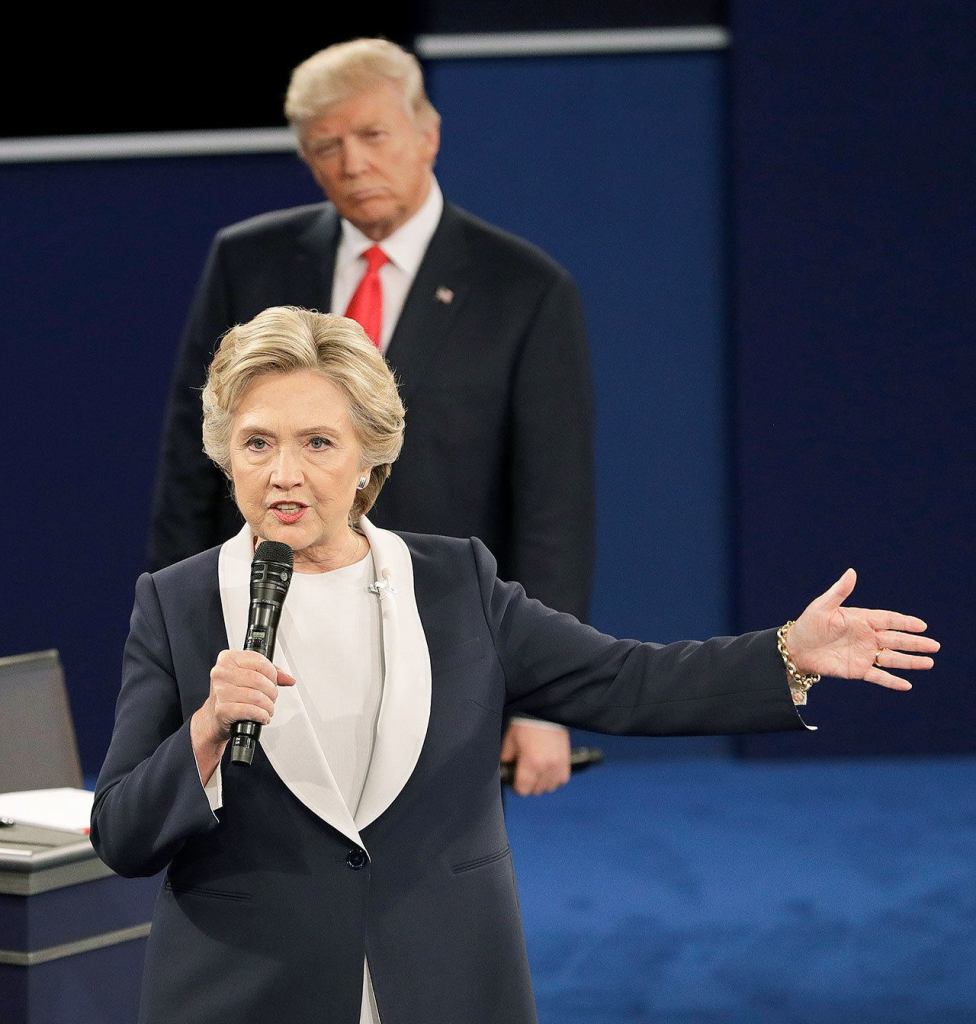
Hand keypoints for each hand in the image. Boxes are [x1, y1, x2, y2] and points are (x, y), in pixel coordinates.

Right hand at [191, 650, 295, 778]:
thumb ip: (270, 674)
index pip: (259, 661)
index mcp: (228, 658)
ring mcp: (220, 691)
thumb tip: (288, 679)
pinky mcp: (222, 709)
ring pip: (257, 696)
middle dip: (272, 691)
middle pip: (259, 680)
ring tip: (267, 709)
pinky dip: (261, 715)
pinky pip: (251, 710)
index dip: (272, 673)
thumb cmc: (232, 694)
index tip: (273, 681)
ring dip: (268, 706)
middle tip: (271, 698)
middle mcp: (221, 673)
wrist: (214, 716)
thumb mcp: (248, 676)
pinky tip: (262, 716)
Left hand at [500, 720, 571, 796]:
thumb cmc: (528, 723)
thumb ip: (506, 757)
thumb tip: (504, 768)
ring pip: (549, 787)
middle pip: (536, 791)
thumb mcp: (510, 739)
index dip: (517, 787)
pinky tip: (548, 771)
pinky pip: (561, 780)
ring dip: (542, 783)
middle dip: (529, 785)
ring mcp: (558, 765)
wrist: (546, 711)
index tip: (515, 781)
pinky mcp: (566, 761)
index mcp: (531, 763)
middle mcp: (546, 768)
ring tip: (537, 772)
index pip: (523, 790)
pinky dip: (554, 778)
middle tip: (525, 774)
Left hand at [785, 569, 938, 689]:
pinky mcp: (857, 670)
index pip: (888, 620)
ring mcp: (864, 654)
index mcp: (861, 620)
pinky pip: (878, 676)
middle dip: (915, 642)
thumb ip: (839, 592)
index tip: (921, 625)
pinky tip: (907, 685)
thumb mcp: (822, 606)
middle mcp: (866, 637)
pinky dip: (892, 681)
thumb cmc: (808, 624)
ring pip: (892, 658)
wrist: (795, 649)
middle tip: (935, 645)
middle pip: (896, 640)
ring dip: (910, 661)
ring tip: (929, 662)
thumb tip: (851, 572)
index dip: (905, 622)